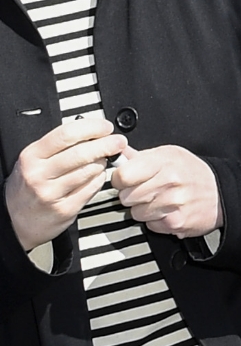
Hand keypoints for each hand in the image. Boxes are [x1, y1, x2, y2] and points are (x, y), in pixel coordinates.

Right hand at [4, 118, 125, 251]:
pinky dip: (100, 179)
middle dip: (107, 144)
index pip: (67, 134)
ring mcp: (51, 194)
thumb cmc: (30, 184)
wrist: (16, 219)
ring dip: (103, 162)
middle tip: (118, 141)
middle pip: (82, 152)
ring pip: (90, 170)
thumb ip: (60, 144)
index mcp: (32, 156)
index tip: (105, 127)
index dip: (93, 127)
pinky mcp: (64, 209)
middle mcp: (39, 175)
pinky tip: (97, 176)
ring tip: (103, 160)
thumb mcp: (36, 159)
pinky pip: (92, 188)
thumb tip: (94, 130)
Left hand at [111, 144, 220, 238]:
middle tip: (147, 190)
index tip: (127, 179)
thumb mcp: (171, 154)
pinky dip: (156, 221)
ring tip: (160, 200)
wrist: (221, 193)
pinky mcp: (175, 223)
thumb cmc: (192, 172)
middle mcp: (169, 181)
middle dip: (132, 195)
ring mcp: (173, 203)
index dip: (120, 178)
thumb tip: (117, 150)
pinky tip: (168, 211)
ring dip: (144, 209)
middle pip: (126, 196)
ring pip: (136, 213)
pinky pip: (149, 225)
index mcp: (165, 161)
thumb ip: (142, 156)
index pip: (123, 175)